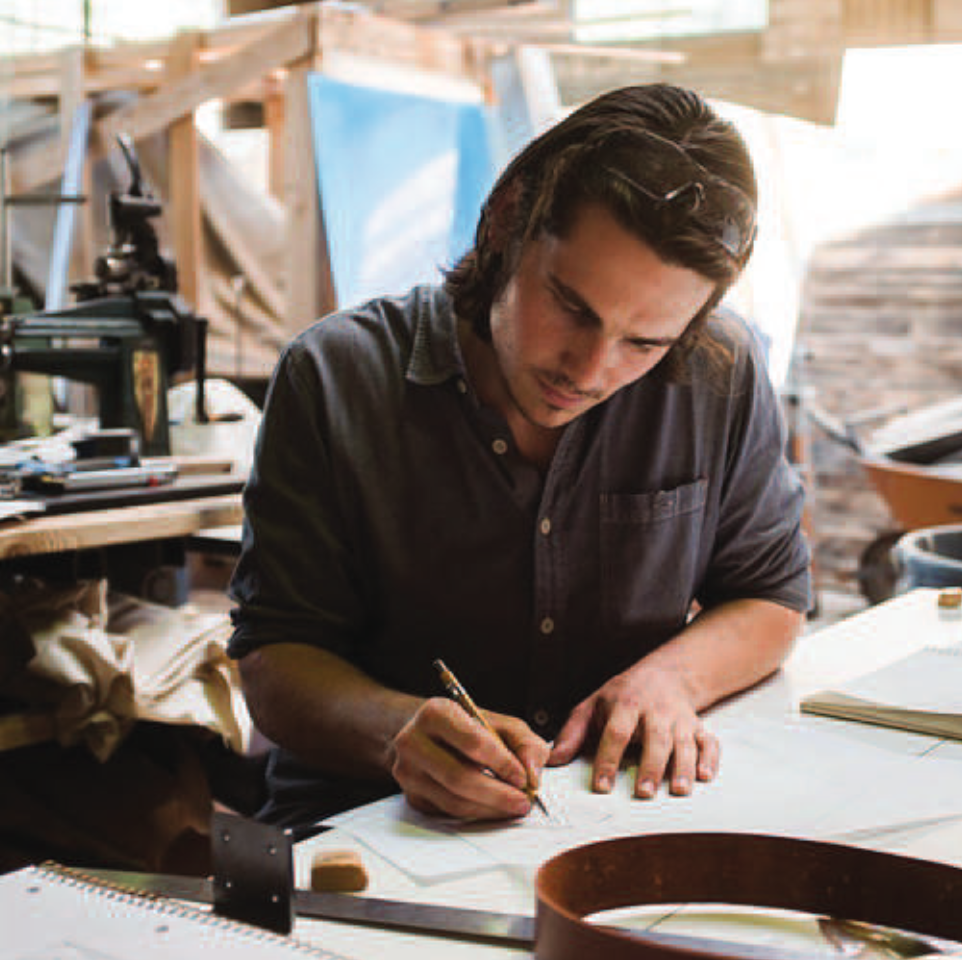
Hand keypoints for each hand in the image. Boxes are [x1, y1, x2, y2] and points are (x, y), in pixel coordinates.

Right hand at [389, 697, 550, 819]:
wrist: (432, 735)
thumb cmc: (470, 728)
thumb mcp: (501, 724)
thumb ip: (525, 742)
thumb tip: (531, 773)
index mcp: (435, 713)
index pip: (471, 742)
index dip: (501, 763)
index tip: (523, 777)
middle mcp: (413, 740)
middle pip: (458, 776)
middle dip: (497, 794)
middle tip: (523, 801)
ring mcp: (408, 771)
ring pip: (453, 800)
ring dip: (489, 809)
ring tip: (514, 807)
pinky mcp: (412, 795)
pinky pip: (448, 813)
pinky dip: (476, 814)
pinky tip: (493, 809)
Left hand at [549, 661, 718, 797]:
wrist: (663, 674)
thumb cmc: (623, 695)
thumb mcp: (593, 705)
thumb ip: (573, 733)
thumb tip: (552, 759)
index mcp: (625, 704)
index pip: (616, 732)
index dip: (608, 759)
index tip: (602, 786)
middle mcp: (655, 711)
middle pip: (655, 738)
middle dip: (650, 766)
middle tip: (643, 792)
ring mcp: (679, 719)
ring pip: (684, 742)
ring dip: (683, 766)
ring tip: (678, 790)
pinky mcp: (698, 727)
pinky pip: (709, 742)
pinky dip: (710, 758)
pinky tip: (706, 776)